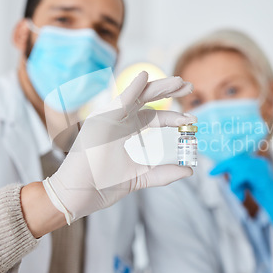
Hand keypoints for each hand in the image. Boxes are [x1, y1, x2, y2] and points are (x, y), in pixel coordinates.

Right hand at [43, 72, 196, 223]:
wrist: (79, 195)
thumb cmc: (104, 186)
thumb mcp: (141, 177)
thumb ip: (163, 173)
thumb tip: (188, 171)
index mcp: (126, 131)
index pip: (154, 117)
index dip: (174, 117)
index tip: (192, 120)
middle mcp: (119, 121)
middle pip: (148, 101)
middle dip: (169, 92)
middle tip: (190, 86)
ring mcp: (110, 119)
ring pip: (138, 96)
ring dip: (158, 86)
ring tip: (179, 82)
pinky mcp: (101, 120)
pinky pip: (119, 101)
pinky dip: (132, 88)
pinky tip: (145, 77)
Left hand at [210, 154, 272, 237]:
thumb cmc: (267, 197)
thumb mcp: (250, 184)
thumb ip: (241, 177)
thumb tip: (227, 172)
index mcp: (257, 163)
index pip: (237, 158)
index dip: (224, 163)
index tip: (212, 171)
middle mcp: (259, 162)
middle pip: (235, 159)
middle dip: (222, 167)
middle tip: (211, 174)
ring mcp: (261, 167)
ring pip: (237, 167)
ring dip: (233, 183)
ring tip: (239, 195)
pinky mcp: (262, 175)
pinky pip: (241, 174)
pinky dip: (237, 186)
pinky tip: (241, 196)